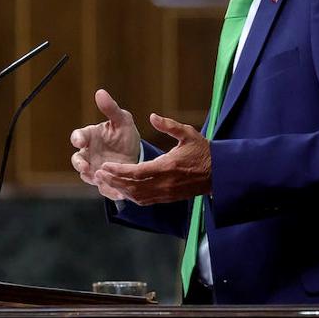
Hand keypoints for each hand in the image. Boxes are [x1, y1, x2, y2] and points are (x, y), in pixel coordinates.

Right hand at [70, 89, 140, 198]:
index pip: (78, 136)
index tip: (80, 140)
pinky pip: (102, 188)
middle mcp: (89, 154)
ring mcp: (94, 169)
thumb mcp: (122, 120)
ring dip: (91, 177)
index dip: (78, 138)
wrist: (136, 155)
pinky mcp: (103, 182)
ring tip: (99, 178)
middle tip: (86, 166)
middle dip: (79, 163)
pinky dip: (108, 190)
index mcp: (90, 137)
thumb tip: (100, 92)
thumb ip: (111, 109)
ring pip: (86, 176)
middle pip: (77, 160)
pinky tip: (117, 192)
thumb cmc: (124, 134)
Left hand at [94, 113, 210, 205]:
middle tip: (99, 173)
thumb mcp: (188, 133)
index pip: (137, 172)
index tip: (105, 165)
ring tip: (107, 180)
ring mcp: (167, 193)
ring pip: (137, 196)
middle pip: (133, 186)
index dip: (119, 170)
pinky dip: (132, 197)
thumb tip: (152, 116)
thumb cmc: (203, 151)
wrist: (220, 173)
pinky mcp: (168, 198)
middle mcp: (165, 183)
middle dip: (114, 180)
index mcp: (168, 166)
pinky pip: (146, 201)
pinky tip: (123, 190)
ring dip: (120, 189)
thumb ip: (169, 126)